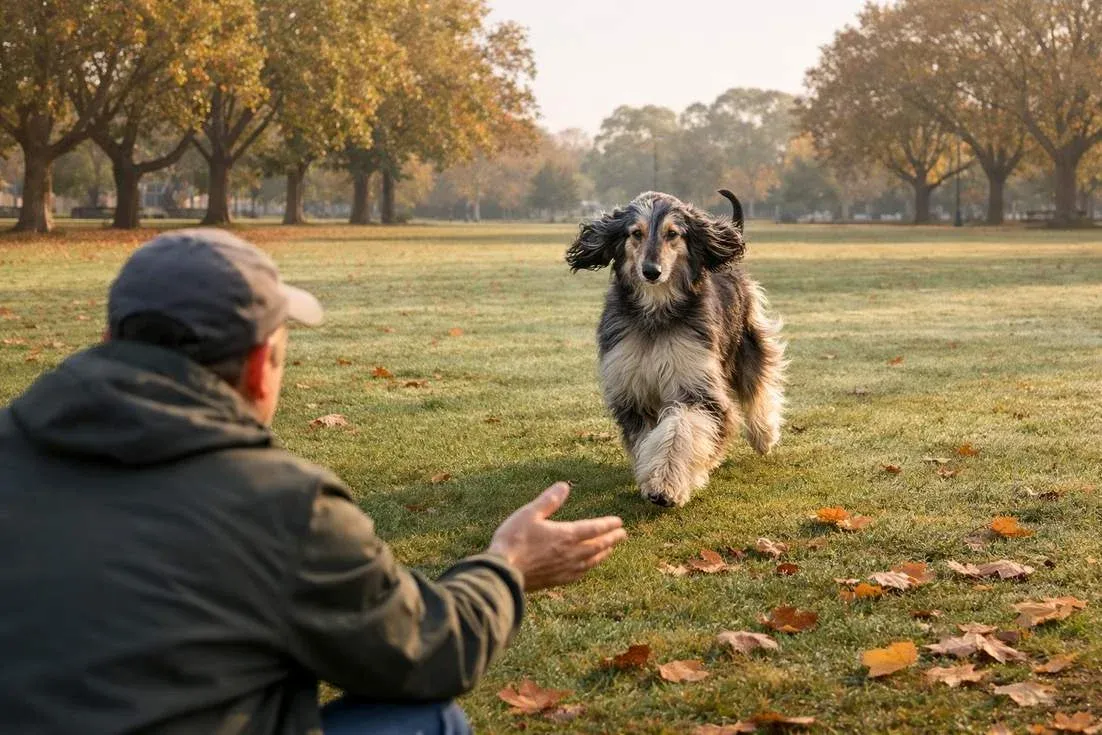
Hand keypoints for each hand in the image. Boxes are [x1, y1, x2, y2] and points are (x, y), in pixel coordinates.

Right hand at [488, 482, 625, 591]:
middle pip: (597, 545)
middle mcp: (570, 553)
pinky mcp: (557, 580)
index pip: (593, 528)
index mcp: (565, 535)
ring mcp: (565, 569)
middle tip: (623, 534)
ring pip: (591, 560)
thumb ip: (549, 500)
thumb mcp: (529, 513)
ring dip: (603, 553)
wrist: (504, 573)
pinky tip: (588, 566)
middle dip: (611, 539)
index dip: (607, 524)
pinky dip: (589, 567)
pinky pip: (580, 573)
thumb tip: (564, 486)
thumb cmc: (514, 540)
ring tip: (610, 549)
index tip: (618, 522)